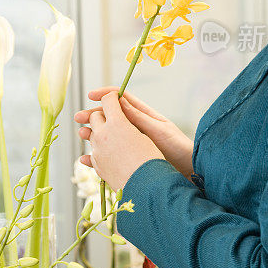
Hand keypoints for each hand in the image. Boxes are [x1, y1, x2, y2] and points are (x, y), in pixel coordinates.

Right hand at [74, 87, 193, 178]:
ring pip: (106, 135)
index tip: (91, 95)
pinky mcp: (130, 158)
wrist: (189, 172)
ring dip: (93, 135)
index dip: (105, 95)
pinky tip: (86, 160)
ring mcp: (131, 143)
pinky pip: (109, 155)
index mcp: (143, 115)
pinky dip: (97, 156)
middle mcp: (134, 127)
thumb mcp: (158, 130)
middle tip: (78, 119)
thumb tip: (119, 101)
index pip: (120, 99)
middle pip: (109, 116)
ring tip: (82, 136)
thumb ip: (139, 117)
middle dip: (92, 116)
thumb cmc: (178, 148)